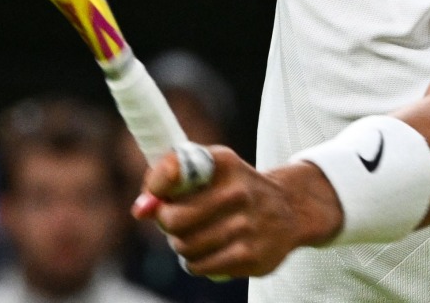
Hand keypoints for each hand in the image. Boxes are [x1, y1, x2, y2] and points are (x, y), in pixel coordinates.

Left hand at [132, 147, 342, 277]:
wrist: (290, 210)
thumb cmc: (236, 187)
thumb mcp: (212, 168)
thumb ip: (171, 180)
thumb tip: (140, 210)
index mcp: (224, 163)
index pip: (174, 169)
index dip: (155, 186)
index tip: (154, 196)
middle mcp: (238, 192)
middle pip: (173, 219)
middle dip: (166, 222)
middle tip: (174, 220)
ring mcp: (247, 227)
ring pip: (184, 246)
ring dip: (181, 244)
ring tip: (195, 235)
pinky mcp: (251, 257)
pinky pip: (200, 266)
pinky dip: (196, 261)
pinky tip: (208, 250)